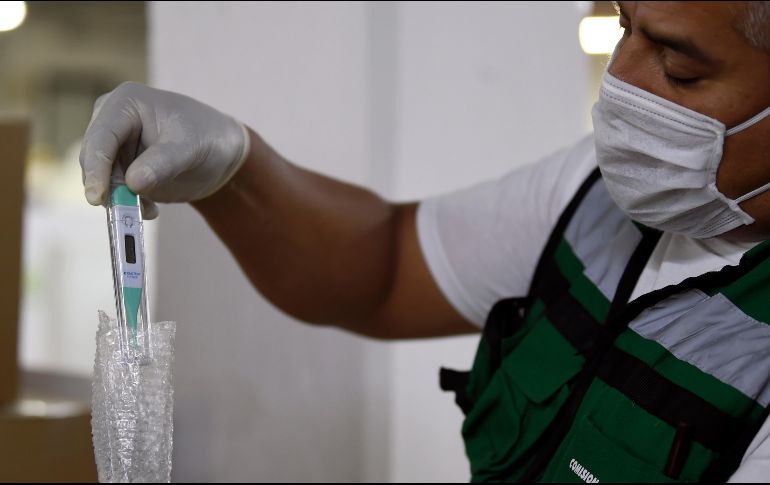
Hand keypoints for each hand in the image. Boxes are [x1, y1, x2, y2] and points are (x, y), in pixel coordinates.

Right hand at [79, 82, 248, 217]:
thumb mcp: (190, 148)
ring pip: (101, 179)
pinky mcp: (122, 167)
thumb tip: (132, 182)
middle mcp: (112, 121)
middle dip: (107, 188)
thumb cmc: (208, 138)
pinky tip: (151, 209)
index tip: (97, 197)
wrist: (222, 152)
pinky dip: (128, 204)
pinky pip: (114, 191)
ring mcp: (115, 145)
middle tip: (125, 213)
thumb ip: (162, 163)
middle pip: (94, 159)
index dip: (96, 168)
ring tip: (149, 209)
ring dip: (120, 199)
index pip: (101, 137)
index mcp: (126, 103)